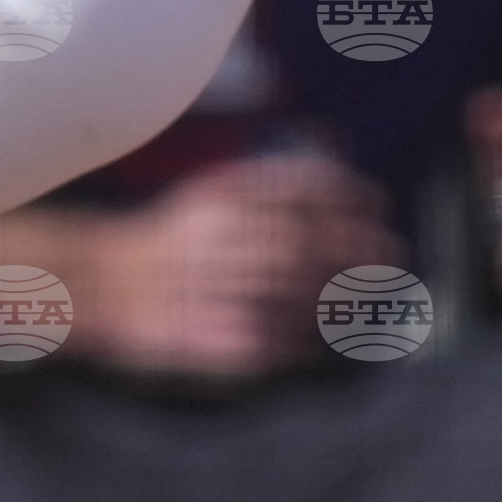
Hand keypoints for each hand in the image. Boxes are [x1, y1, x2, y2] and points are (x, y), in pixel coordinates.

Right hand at [74, 148, 393, 378]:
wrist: (106, 282)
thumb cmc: (170, 236)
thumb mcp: (214, 192)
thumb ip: (267, 183)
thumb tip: (335, 163)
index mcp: (226, 199)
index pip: (299, 190)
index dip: (347, 195)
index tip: (379, 201)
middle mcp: (227, 239)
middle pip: (309, 241)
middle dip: (359, 245)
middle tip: (394, 251)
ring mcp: (222, 288)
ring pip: (299, 290)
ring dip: (343, 290)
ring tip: (373, 291)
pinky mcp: (217, 334)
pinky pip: (276, 337)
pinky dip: (306, 335)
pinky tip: (324, 332)